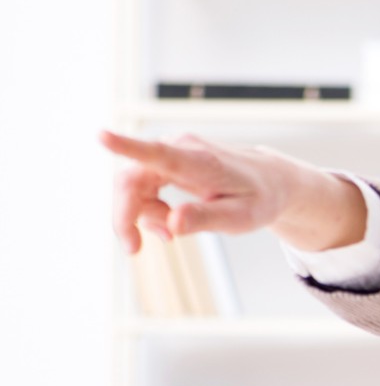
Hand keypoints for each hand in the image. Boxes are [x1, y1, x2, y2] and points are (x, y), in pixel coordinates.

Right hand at [102, 130, 365, 254]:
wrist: (271, 180)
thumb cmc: (259, 198)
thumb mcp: (241, 217)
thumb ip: (207, 219)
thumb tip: (173, 224)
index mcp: (199, 161)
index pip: (157, 153)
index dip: (126, 146)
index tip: (101, 136)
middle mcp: (180, 150)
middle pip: (130, 181)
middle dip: (126, 217)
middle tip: (134, 249)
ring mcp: (171, 153)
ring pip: (133, 187)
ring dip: (144, 217)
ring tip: (172, 235)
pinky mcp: (166, 161)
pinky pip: (142, 188)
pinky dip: (150, 211)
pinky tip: (170, 224)